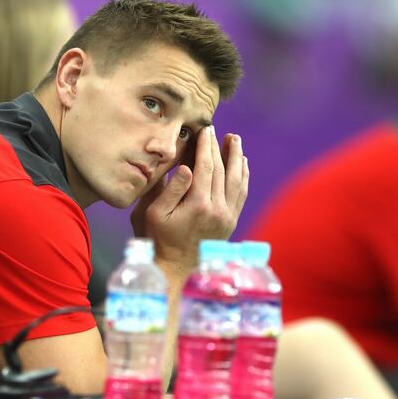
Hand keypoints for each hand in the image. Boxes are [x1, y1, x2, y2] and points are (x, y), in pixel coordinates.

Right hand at [131, 125, 248, 274]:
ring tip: (235, 140)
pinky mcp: (231, 222)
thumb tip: (186, 167)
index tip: (205, 129)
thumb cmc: (158, 239)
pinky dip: (244, 176)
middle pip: (222, 170)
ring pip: (237, 180)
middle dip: (219, 148)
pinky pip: (242, 194)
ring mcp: (227, 216)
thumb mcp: (154, 213)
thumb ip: (170, 189)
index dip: (206, 146)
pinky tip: (242, 164)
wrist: (176, 269)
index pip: (206, 166)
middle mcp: (217, 209)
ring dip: (236, 158)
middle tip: (217, 130)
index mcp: (198, 204)